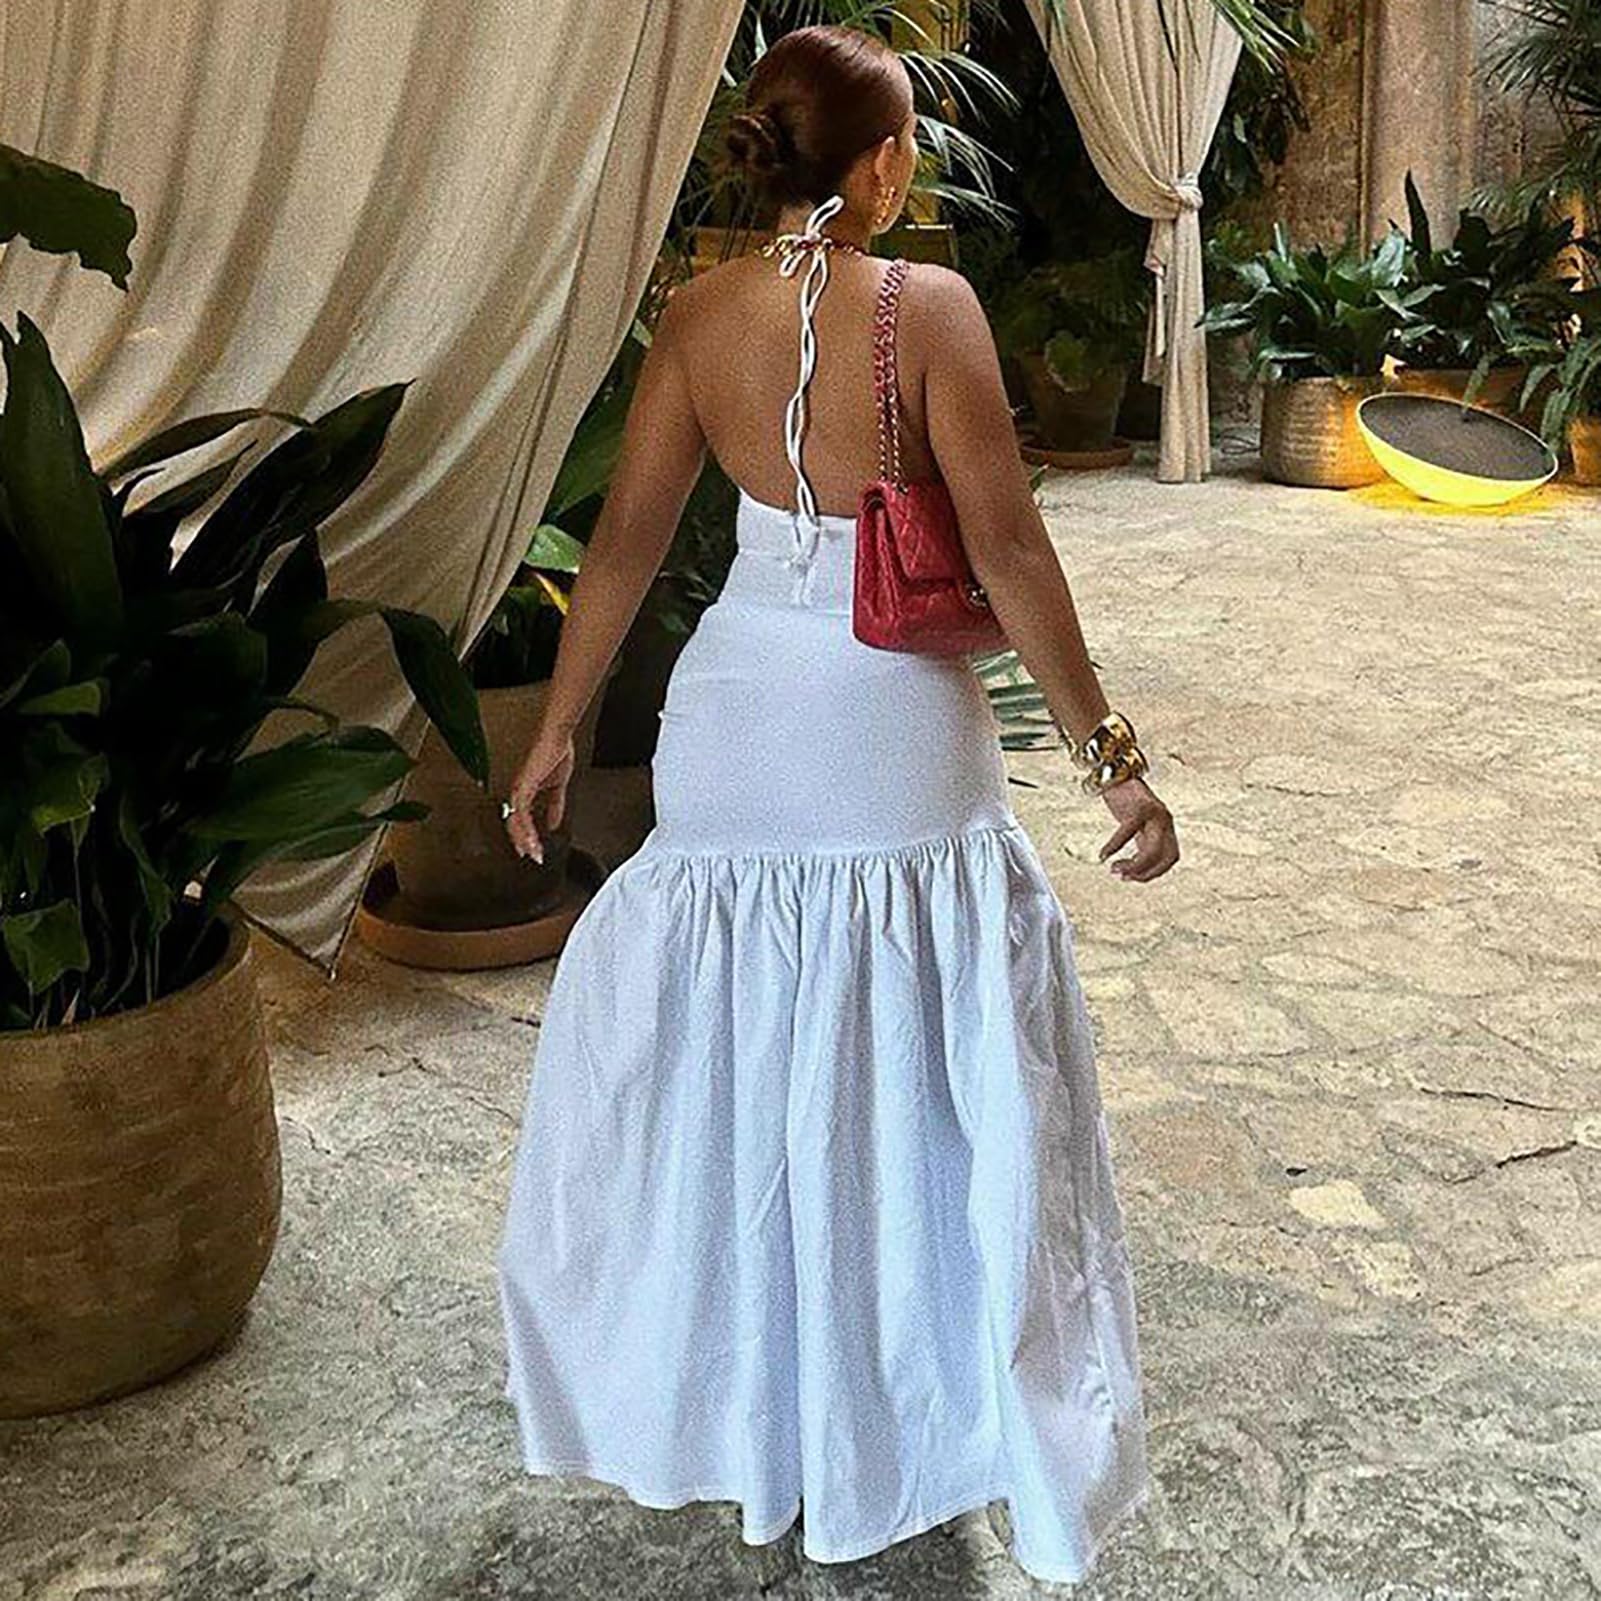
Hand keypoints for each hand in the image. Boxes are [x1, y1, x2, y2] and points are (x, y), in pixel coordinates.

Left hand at [503, 729, 575, 862]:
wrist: (557, 736)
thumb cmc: (555, 752)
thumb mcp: (558, 786)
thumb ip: (555, 806)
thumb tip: (554, 824)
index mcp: (524, 791)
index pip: (519, 819)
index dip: (524, 836)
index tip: (531, 850)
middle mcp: (517, 791)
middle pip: (514, 823)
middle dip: (523, 843)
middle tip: (532, 857)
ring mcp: (518, 789)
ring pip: (515, 820)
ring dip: (525, 839)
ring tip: (534, 852)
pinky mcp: (523, 785)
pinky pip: (521, 811)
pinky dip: (527, 826)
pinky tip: (534, 837)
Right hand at [1097, 775, 1178, 882]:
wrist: (1114, 771)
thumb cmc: (1123, 798)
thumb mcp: (1137, 822)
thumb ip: (1141, 839)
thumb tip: (1132, 868)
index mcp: (1166, 825)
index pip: (1171, 857)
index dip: (1155, 872)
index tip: (1133, 877)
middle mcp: (1165, 820)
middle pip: (1166, 857)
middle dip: (1146, 873)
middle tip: (1123, 877)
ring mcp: (1154, 814)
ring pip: (1152, 851)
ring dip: (1133, 866)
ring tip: (1114, 869)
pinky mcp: (1138, 808)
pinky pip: (1127, 834)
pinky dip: (1114, 847)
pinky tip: (1103, 854)